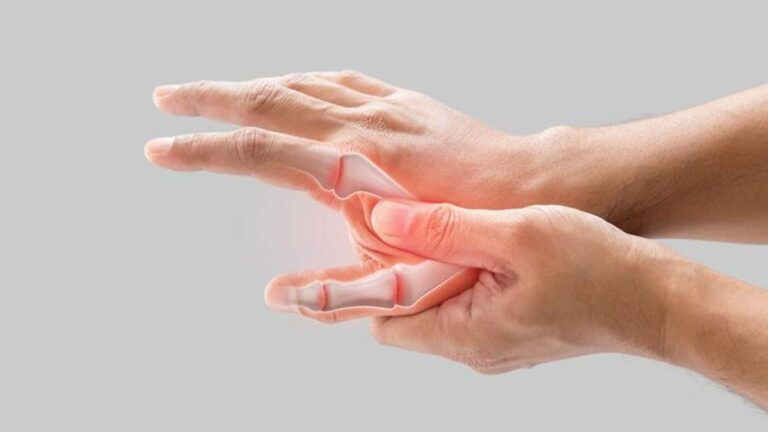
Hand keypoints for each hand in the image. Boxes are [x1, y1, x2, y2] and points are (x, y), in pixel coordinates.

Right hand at [146, 71, 592, 320]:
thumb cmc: (470, 230)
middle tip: (165, 100)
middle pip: (267, 100)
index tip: (158, 150)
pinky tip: (292, 81)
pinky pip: (340, 79)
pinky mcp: (403, 101)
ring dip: (250, 84)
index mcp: (352, 167)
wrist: (528, 186)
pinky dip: (303, 79)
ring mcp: (383, 106)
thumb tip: (278, 299)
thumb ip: (336, 286)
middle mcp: (360, 126)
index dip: (202, 152)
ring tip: (214, 93)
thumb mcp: (401, 271)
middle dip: (208, 100)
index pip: (257, 151)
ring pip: (299, 83)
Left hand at [368, 202, 676, 371]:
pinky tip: (468, 239)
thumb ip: (446, 228)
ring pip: (435, 304)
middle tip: (399, 217)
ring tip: (431, 222)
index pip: (385, 321)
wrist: (657, 302)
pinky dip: (455, 271)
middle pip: (406, 312)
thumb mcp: (517, 234)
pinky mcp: (509, 327)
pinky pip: (464, 302)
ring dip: (428, 265)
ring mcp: (492, 341)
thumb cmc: (599, 271)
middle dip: (395, 267)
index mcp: (467, 335)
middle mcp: (474, 348)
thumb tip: (385, 219)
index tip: (369, 235)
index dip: (369, 280)